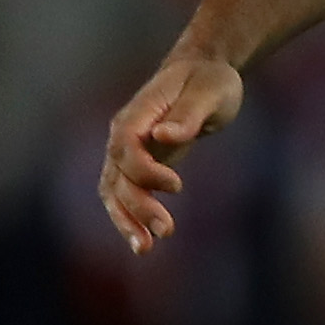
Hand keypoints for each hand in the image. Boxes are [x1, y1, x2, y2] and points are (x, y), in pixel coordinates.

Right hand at [99, 52, 245, 252]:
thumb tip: (163, 137)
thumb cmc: (209, 81)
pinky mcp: (138, 167)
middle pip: (118, 174)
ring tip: (145, 249)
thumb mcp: (209, 91)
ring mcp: (127, 152)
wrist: (203, 75)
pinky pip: (124, 196)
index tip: (176, 186)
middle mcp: (124, 134)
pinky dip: (130, 218)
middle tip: (166, 230)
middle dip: (138, 205)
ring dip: (127, 220)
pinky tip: (144, 243)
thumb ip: (187, 115)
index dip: (145, 170)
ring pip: (114, 191)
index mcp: (139, 113)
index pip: (126, 145)